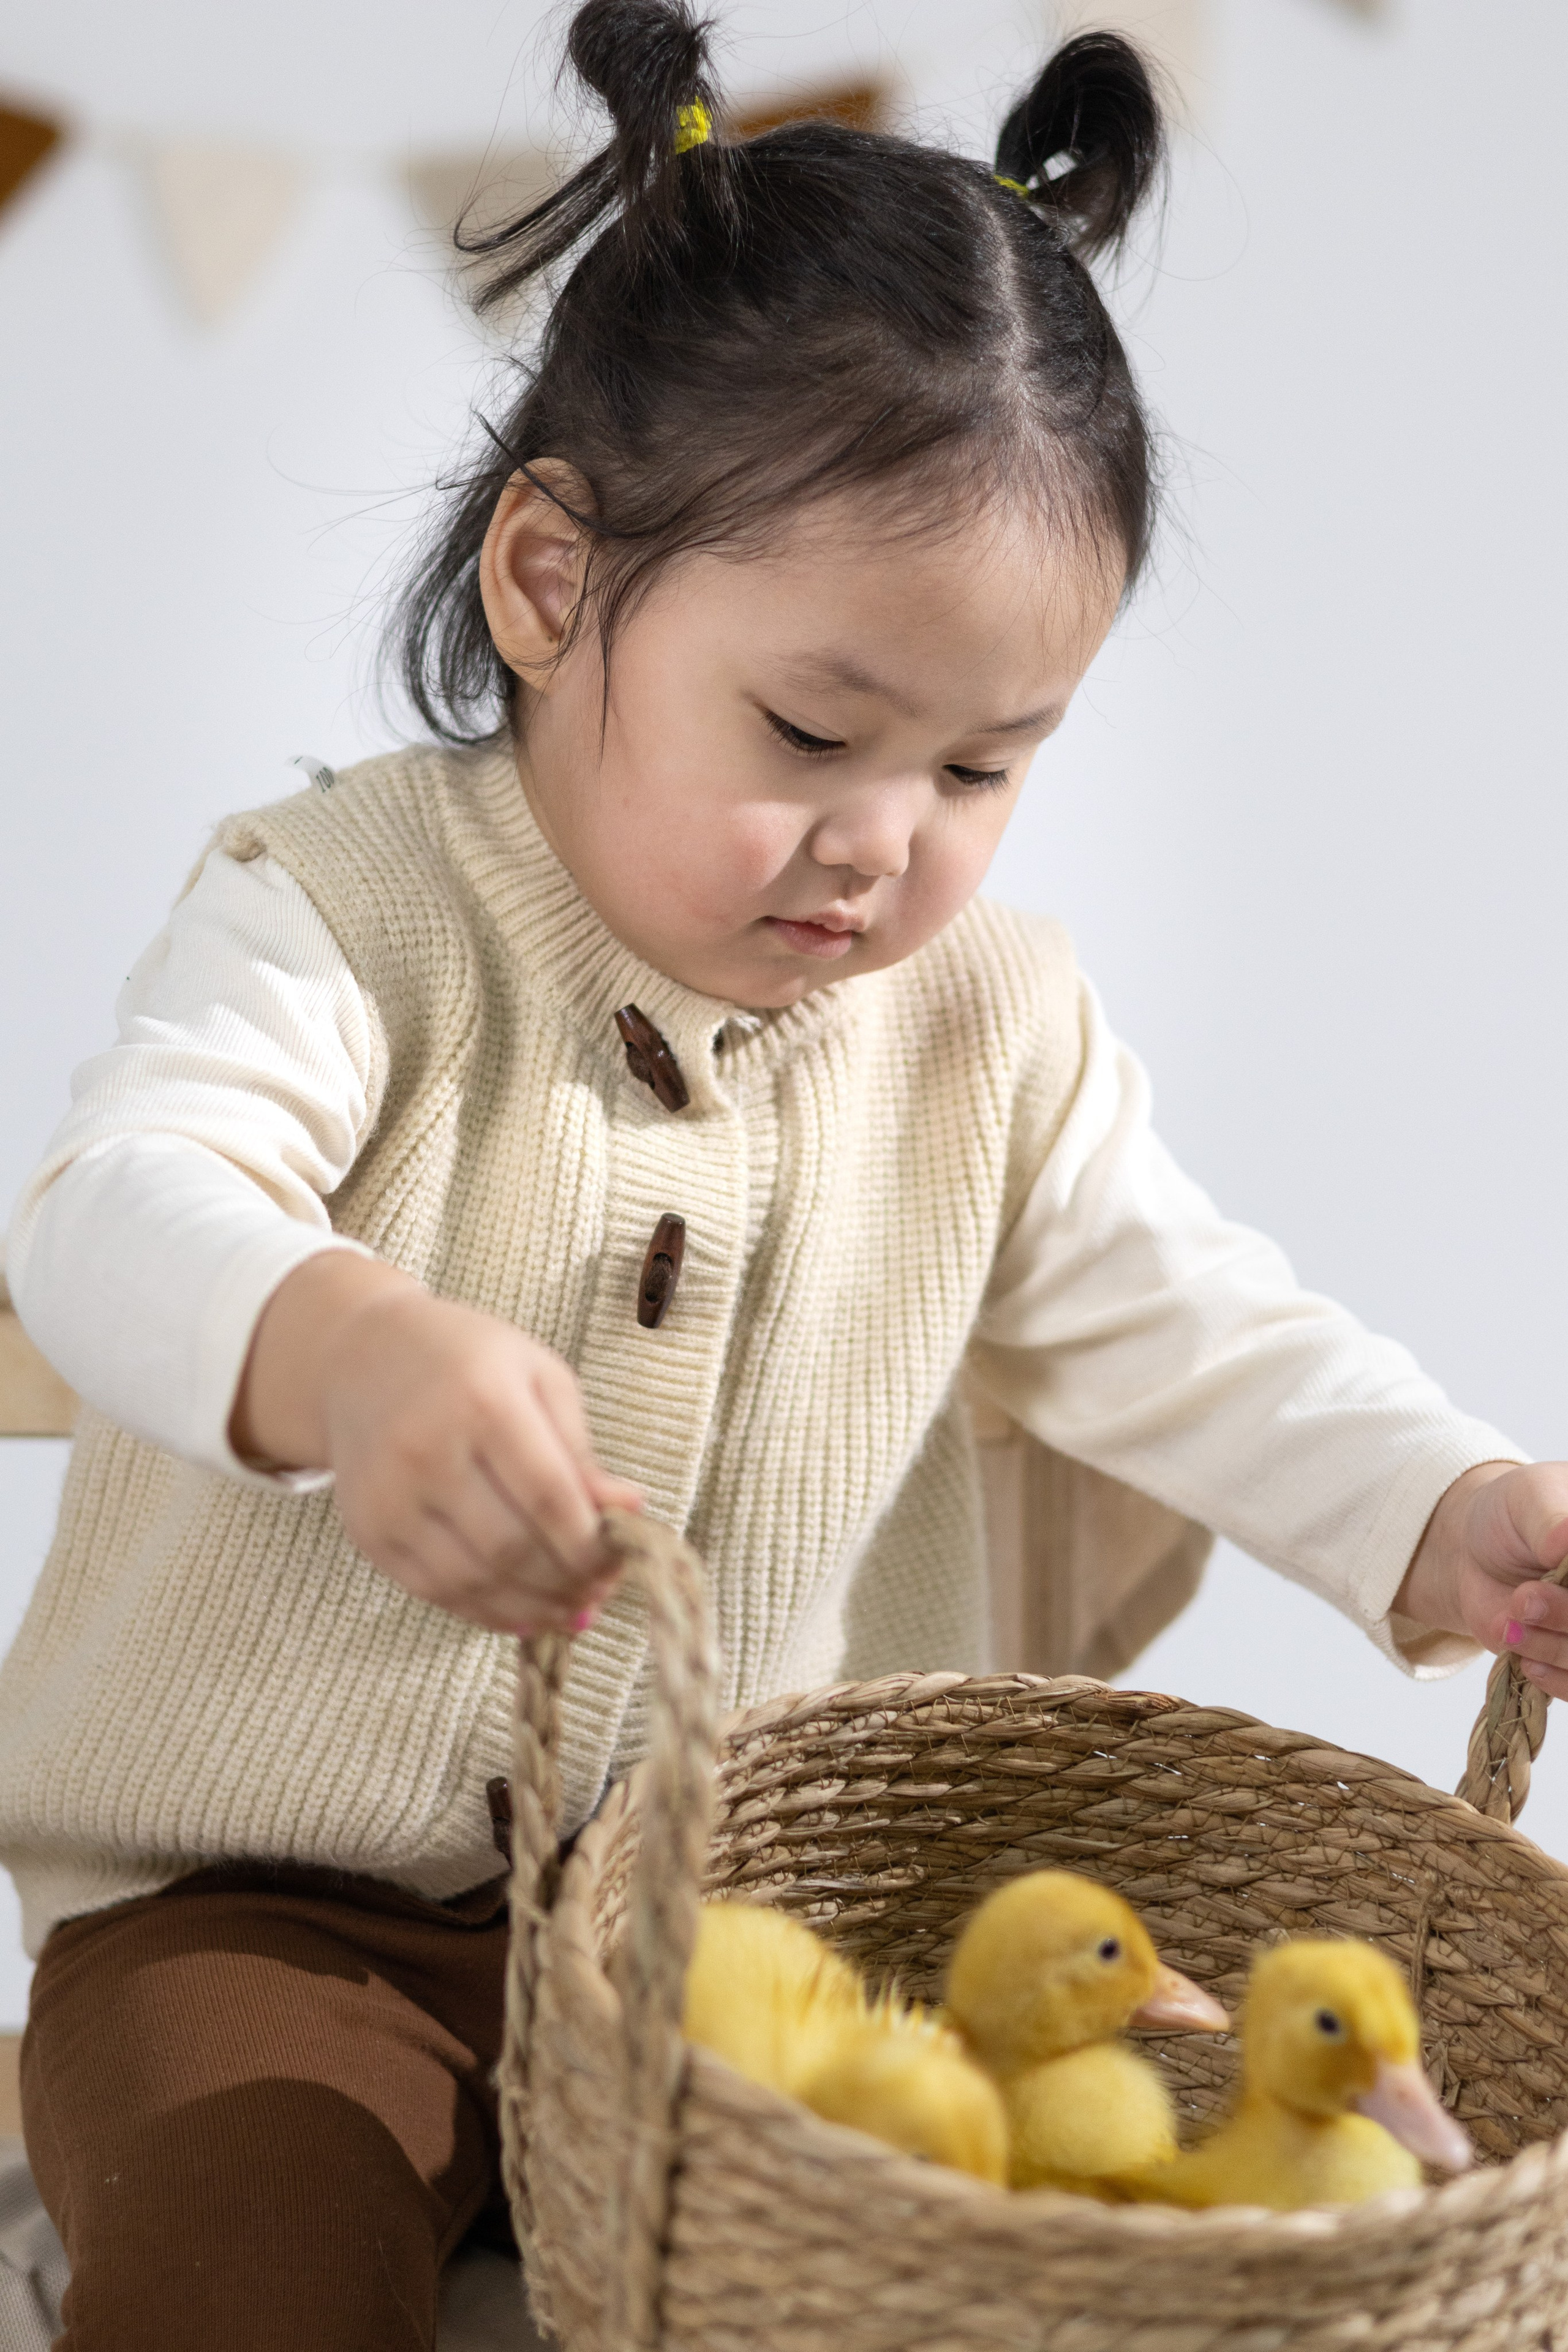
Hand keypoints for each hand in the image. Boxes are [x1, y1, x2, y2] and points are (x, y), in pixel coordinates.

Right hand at [231, 1252, 639, 1635]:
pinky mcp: (367, 1530)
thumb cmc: (470, 1362)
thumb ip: (580, 1448)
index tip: (619, 1561)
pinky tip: (522, 1611)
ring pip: (473, 1580)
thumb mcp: (538, 1377)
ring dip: (532, 1607)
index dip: (590, 1543)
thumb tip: (629, 1511)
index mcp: (482, 1399)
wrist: (362, 1357)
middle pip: (510, 1546)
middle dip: (566, 1581)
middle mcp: (426, 1449)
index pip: (548, 1495)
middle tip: (600, 1590)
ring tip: (571, 1609)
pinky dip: (485, 1612)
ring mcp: (389, 1495)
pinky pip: (434, 1591)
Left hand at [1395, 1462, 1567, 1698]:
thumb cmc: (1511, 1516)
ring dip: (1553, 1647)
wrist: (1473, 1551)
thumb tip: (1566, 1539)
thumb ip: (1552, 1520)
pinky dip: (1555, 1680)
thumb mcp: (1530, 1500)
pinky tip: (1527, 1661)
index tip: (1558, 1569)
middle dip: (1567, 1616)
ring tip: (1513, 1622)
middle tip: (1526, 1598)